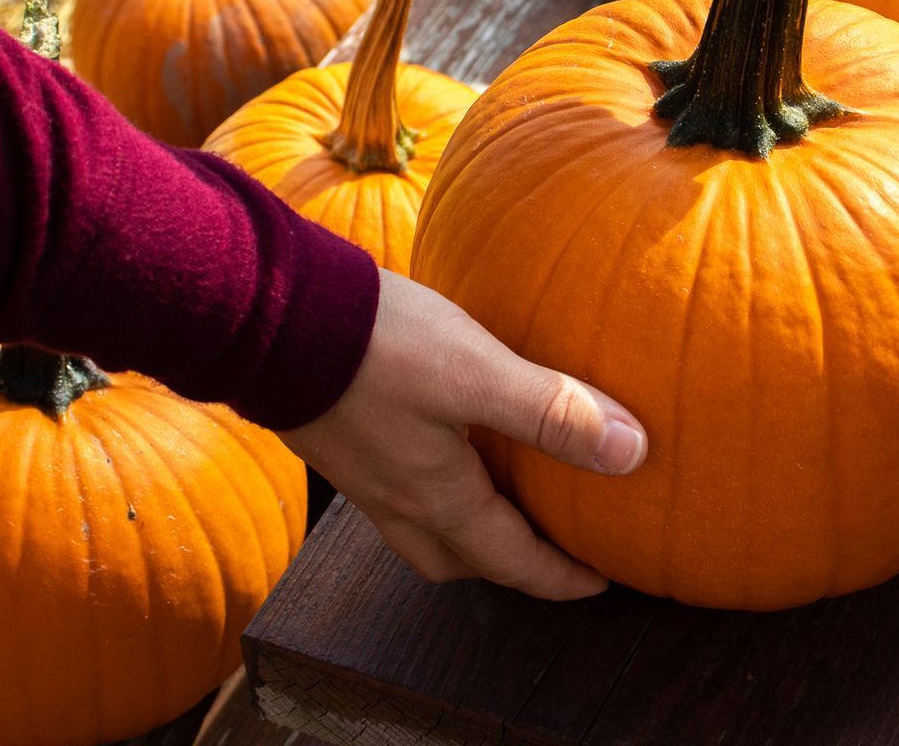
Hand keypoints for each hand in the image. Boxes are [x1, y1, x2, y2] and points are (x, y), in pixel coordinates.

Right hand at [282, 269, 647, 599]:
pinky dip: (429, 480)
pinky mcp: (335, 434)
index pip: (510, 561)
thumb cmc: (375, 347)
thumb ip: (554, 413)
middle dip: (504, 563)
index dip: (560, 578)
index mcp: (435, 499)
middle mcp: (394, 499)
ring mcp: (358, 471)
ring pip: (418, 525)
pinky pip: (392, 483)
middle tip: (545, 548)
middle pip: (456, 559)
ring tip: (496, 492)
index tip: (599, 583)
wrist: (265, 315)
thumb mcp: (478, 375)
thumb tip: (633, 454)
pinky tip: (441, 434)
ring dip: (462, 527)